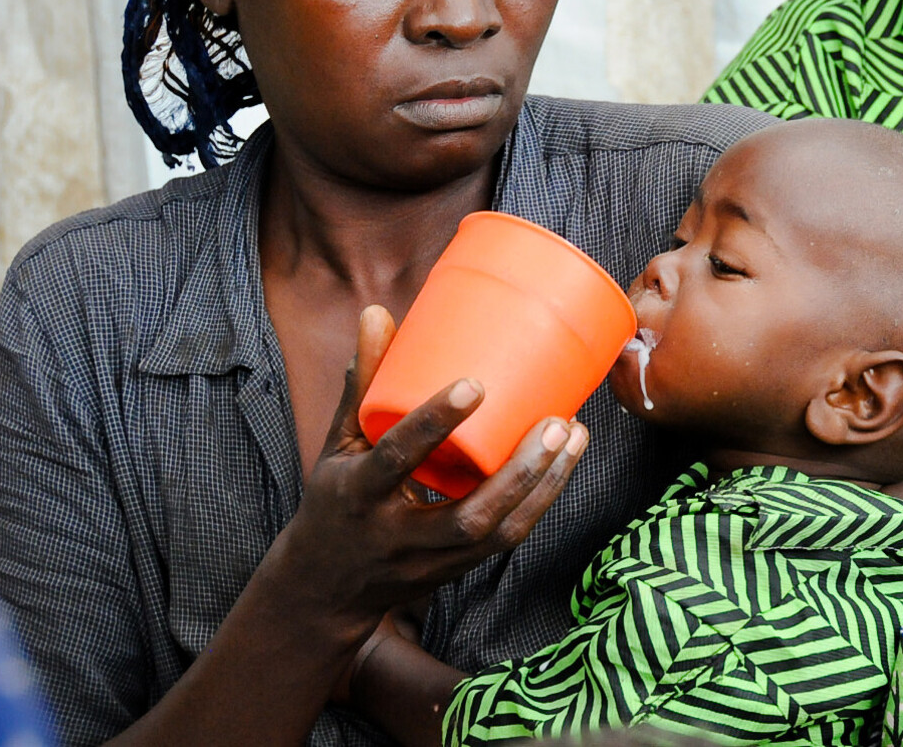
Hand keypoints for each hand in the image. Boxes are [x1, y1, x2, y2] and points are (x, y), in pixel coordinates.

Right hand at [265, 306, 587, 633]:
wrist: (328, 588)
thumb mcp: (338, 444)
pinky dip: (540, 501)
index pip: (396, 459)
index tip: (476, 385)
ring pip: (498, 533)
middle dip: (518, 471)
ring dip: (544, 486)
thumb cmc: (337, 499)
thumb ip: (362, 383)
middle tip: (555, 421)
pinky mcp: (458, 568)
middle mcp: (397, 536)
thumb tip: (377, 312)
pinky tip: (564, 461)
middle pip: (468, 515)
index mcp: (358, 495)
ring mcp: (433, 560)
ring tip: (574, 434)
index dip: (434, 422)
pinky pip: (507, 539)